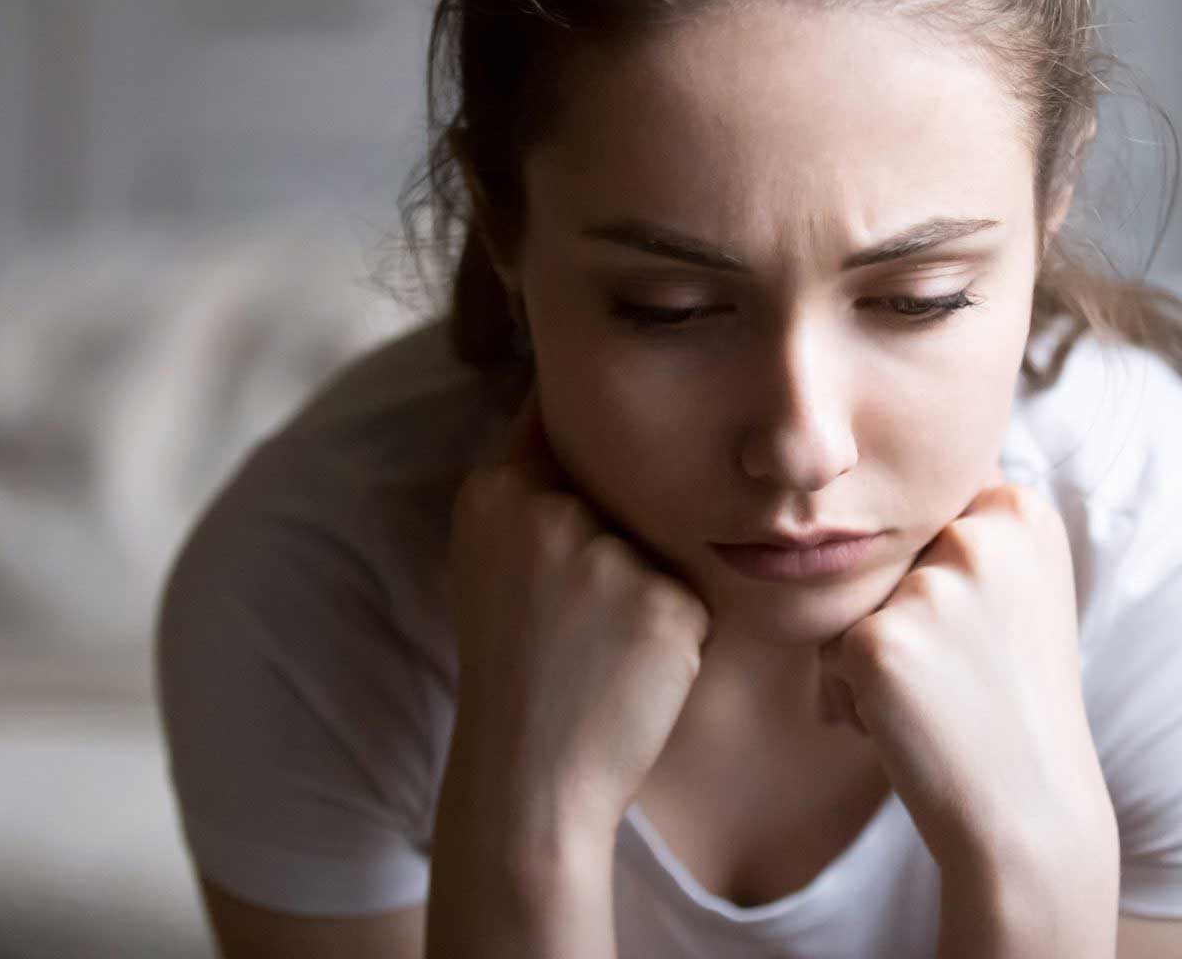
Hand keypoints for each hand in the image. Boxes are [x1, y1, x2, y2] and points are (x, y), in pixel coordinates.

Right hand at [442, 383, 711, 845]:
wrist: (529, 774)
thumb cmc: (515, 666)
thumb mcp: (490, 560)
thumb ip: (529, 489)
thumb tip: (581, 408)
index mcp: (495, 491)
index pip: (556, 415)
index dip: (591, 420)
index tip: (613, 418)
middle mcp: (546, 510)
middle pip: (623, 482)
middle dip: (619, 531)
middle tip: (582, 608)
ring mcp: (605, 556)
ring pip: (661, 538)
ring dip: (651, 581)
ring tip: (605, 642)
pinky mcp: (662, 602)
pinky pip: (690, 591)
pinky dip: (677, 627)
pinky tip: (634, 666)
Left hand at [816, 473, 1116, 895]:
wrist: (1031, 813)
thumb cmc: (1015, 702)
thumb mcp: (1021, 590)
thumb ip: (970, 532)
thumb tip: (870, 484)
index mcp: (1022, 510)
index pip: (930, 517)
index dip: (944, 582)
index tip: (990, 636)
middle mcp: (979, 534)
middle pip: (891, 556)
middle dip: (905, 618)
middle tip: (965, 678)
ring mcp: (929, 586)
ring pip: (855, 602)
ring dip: (879, 656)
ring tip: (941, 702)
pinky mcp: (878, 639)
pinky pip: (831, 652)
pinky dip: (856, 698)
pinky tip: (914, 727)